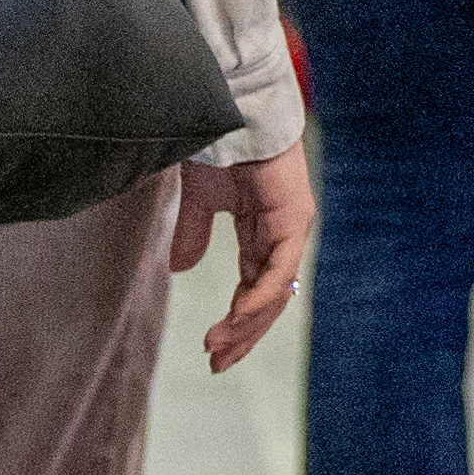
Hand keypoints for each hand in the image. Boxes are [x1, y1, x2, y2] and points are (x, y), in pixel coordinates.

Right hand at [170, 141, 316, 370]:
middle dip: (242, 335)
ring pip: (274, 293)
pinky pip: (279, 271)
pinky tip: (237, 317)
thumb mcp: (199, 202)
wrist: (230, 110)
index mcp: (262, 234)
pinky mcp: (295, 219)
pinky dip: (259, 296)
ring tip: (217, 345)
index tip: (211, 350)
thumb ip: (193, 235)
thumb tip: (178, 270)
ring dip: (246, 323)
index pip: (252, 291)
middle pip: (267, 301)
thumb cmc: (218, 146)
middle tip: (217, 364)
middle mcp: (282, 237)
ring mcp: (292, 229)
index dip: (235, 323)